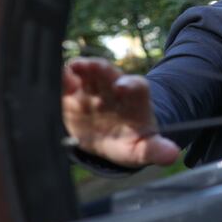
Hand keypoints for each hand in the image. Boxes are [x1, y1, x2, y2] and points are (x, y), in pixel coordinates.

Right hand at [62, 57, 179, 166]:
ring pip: (85, 72)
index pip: (137, 86)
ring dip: (75, 69)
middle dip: (98, 68)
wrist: (111, 139)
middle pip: (108, 72)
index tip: (122, 87)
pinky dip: (57, 79)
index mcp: (135, 100)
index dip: (130, 84)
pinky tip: (49, 82)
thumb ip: (156, 150)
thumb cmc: (130, 141)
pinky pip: (64, 82)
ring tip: (66, 72)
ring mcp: (92, 89)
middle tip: (88, 66)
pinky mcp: (71, 94)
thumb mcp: (143, 149)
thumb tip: (172, 156)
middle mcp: (113, 88)